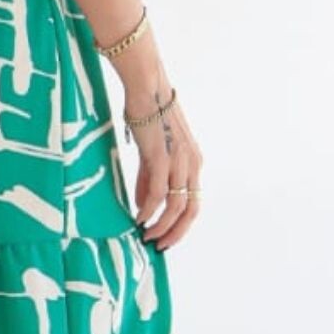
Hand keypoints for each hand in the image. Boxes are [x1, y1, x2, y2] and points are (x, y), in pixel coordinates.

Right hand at [127, 82, 202, 249]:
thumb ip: (150, 178)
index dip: (181, 224)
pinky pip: (159, 193)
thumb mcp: (152, 151)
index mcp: (194, 161)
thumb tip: (145, 205)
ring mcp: (179, 161)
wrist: (145, 86)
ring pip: (177, 206)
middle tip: (159, 246)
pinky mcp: (162, 157)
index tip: (165, 236)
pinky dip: (149, 210)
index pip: (194, 201)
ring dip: (162, 226)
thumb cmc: (147, 114)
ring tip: (146, 236)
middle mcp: (193, 163)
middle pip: (192, 210)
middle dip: (176, 233)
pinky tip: (139, 218)